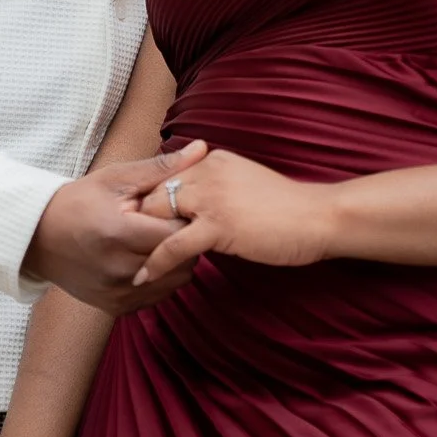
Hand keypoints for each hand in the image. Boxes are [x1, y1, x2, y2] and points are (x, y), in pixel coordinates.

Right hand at [24, 143, 206, 309]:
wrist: (38, 237)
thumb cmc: (79, 201)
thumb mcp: (115, 178)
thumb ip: (161, 168)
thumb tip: (202, 149)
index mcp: (118, 233)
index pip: (178, 234)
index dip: (187, 219)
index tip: (182, 208)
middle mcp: (118, 269)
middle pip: (181, 261)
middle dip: (186, 241)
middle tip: (173, 224)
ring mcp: (117, 292)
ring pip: (175, 282)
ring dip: (176, 262)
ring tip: (159, 240)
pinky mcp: (115, 307)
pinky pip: (157, 296)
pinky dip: (161, 279)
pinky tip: (147, 258)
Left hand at [133, 149, 333, 288]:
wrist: (320, 217)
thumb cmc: (289, 209)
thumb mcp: (246, 186)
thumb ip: (219, 189)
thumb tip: (197, 205)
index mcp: (213, 162)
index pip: (167, 177)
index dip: (147, 202)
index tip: (129, 223)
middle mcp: (206, 172)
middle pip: (155, 194)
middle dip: (135, 220)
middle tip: (116, 244)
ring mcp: (211, 197)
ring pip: (159, 216)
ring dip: (140, 240)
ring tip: (123, 260)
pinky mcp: (218, 224)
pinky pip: (174, 245)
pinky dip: (155, 261)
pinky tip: (143, 275)